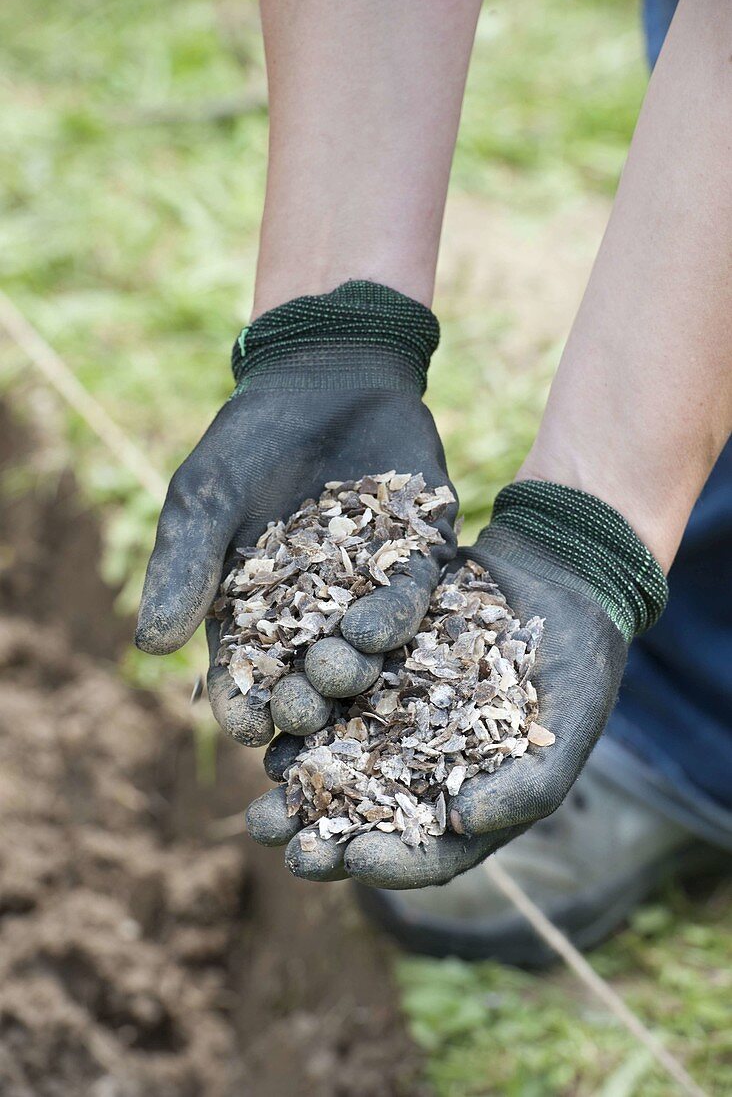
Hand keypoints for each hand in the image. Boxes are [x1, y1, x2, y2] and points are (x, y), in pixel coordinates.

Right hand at [135, 283, 456, 745]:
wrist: (325, 376)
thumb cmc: (249, 440)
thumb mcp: (206, 498)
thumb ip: (183, 566)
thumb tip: (150, 645)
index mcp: (259, 614)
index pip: (250, 677)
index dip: (246, 705)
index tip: (247, 724)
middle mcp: (319, 616)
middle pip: (312, 678)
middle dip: (308, 701)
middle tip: (303, 713)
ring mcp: (372, 590)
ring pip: (366, 649)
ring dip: (354, 668)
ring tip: (339, 674)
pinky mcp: (420, 560)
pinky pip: (411, 598)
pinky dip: (395, 616)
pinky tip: (376, 629)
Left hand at [246, 481, 666, 888]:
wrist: (557, 575)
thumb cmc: (577, 665)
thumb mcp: (567, 728)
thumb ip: (526, 785)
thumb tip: (460, 824)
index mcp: (469, 799)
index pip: (429, 850)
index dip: (392, 861)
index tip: (353, 858)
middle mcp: (423, 767)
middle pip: (367, 813)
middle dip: (319, 831)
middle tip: (274, 839)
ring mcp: (395, 718)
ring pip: (337, 759)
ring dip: (296, 779)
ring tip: (258, 795)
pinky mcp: (375, 671)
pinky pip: (333, 697)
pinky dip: (304, 711)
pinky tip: (273, 719)